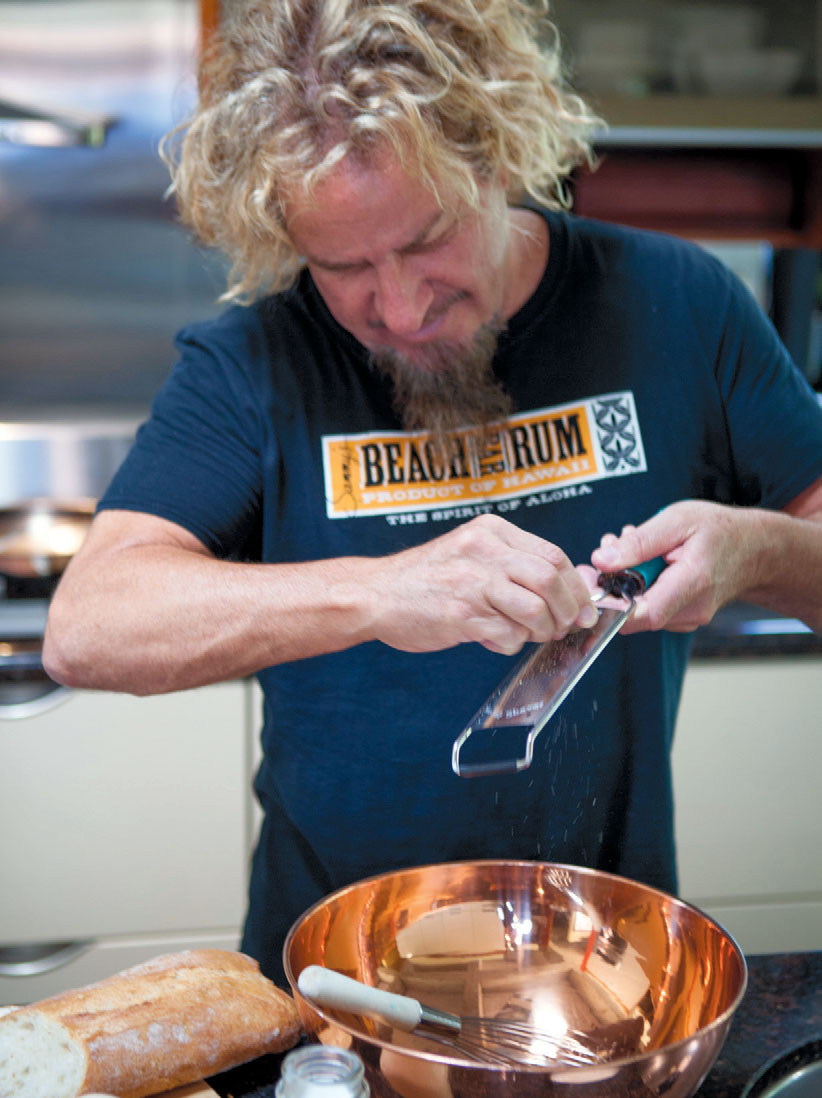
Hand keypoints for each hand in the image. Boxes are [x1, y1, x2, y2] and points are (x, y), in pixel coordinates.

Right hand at [364, 513, 598, 655]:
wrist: (375, 594)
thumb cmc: (426, 579)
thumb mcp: (470, 552)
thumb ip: (512, 564)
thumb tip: (567, 588)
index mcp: (491, 531)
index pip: (553, 554)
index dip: (576, 586)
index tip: (583, 608)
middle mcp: (484, 550)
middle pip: (550, 578)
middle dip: (568, 610)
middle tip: (565, 627)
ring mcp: (472, 581)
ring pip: (536, 608)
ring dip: (543, 630)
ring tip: (529, 635)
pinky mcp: (461, 614)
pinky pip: (509, 634)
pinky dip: (512, 644)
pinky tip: (494, 639)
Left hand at [590, 501, 758, 633]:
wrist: (754, 549)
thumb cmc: (719, 531)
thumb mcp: (678, 520)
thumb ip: (640, 542)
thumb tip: (601, 560)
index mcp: (693, 583)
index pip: (643, 614)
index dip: (611, 603)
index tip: (594, 579)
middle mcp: (692, 610)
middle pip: (634, 611)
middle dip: (614, 579)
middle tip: (612, 544)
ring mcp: (688, 618)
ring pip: (639, 608)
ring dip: (626, 578)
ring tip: (633, 545)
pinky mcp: (682, 618)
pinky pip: (649, 606)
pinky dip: (639, 584)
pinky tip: (646, 560)